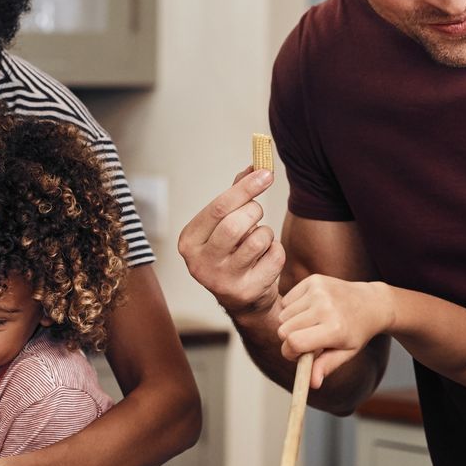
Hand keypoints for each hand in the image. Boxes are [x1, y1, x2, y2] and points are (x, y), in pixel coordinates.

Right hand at [176, 169, 282, 318]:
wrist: (242, 300)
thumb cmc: (231, 252)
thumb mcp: (223, 224)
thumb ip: (236, 195)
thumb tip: (255, 165)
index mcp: (189, 242)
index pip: (218, 208)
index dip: (245, 188)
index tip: (265, 173)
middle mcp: (200, 264)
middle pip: (236, 224)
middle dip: (254, 211)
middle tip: (256, 213)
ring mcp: (223, 281)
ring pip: (258, 240)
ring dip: (266, 233)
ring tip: (259, 240)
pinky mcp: (247, 291)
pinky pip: (274, 256)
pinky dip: (276, 250)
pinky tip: (265, 258)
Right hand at [275, 273, 391, 386]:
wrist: (371, 302)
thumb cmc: (356, 331)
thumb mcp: (346, 353)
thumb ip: (326, 366)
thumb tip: (311, 383)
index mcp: (334, 329)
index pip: (294, 342)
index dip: (289, 352)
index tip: (296, 355)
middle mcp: (325, 307)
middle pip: (283, 330)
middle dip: (290, 339)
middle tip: (306, 340)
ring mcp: (318, 291)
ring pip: (283, 315)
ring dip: (291, 324)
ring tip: (310, 324)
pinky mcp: (312, 280)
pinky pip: (286, 301)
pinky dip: (292, 308)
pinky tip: (309, 310)